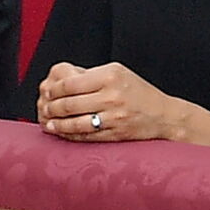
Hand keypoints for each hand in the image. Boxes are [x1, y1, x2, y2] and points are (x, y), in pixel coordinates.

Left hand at [36, 61, 181, 142]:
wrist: (165, 116)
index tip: (48, 92)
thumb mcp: (118, 73)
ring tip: (49, 123)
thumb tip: (58, 81)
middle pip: (69, 104)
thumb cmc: (138, 92)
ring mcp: (115, 117)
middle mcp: (112, 96)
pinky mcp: (116, 133)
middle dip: (51, 107)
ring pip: (75, 122)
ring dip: (57, 124)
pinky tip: (62, 132)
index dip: (53, 90)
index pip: (70, 84)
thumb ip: (90, 75)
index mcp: (110, 77)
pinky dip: (70, 135)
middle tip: (45, 108)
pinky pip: (86, 135)